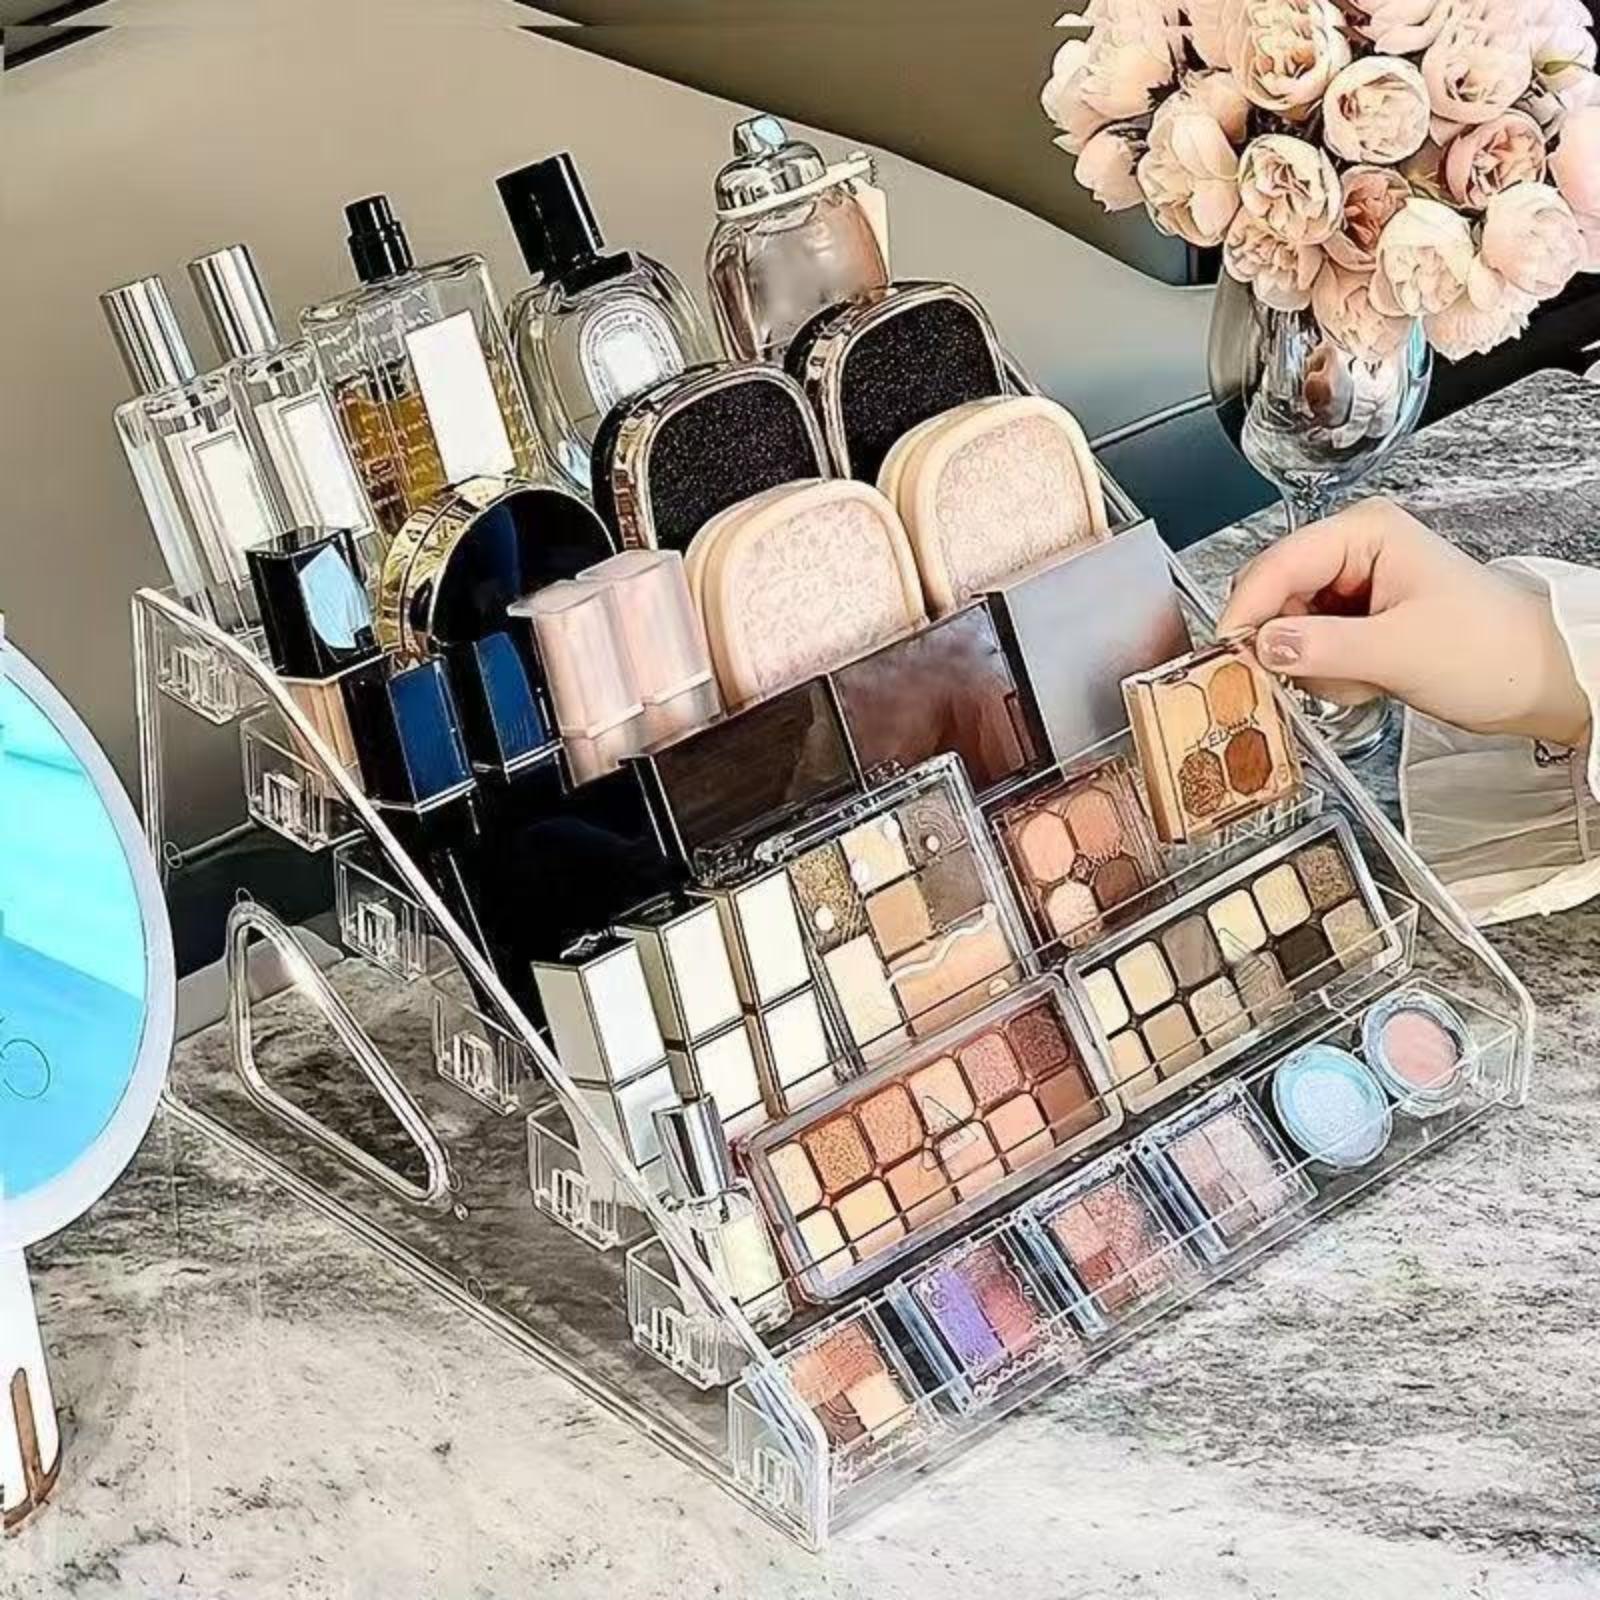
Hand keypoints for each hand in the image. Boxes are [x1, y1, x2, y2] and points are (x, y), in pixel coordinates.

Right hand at [1218, 497, 1590, 748]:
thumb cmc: (1492, 649)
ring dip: (1310, 666)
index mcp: (1363, 533)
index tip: (1228, 657)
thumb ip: (1321, 647)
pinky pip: (1306, 649)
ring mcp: (1351, 587)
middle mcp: (1351, 552)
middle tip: (1310, 677)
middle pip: (1272, 596)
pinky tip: (1363, 681)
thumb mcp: (1399, 650)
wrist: (1539, 679)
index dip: (1246, 612)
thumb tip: (1259, 647)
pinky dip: (1325, 675)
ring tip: (1360, 679)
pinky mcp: (1354, 621)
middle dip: (1285, 644)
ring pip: (1284, 628)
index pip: (1276, 565)